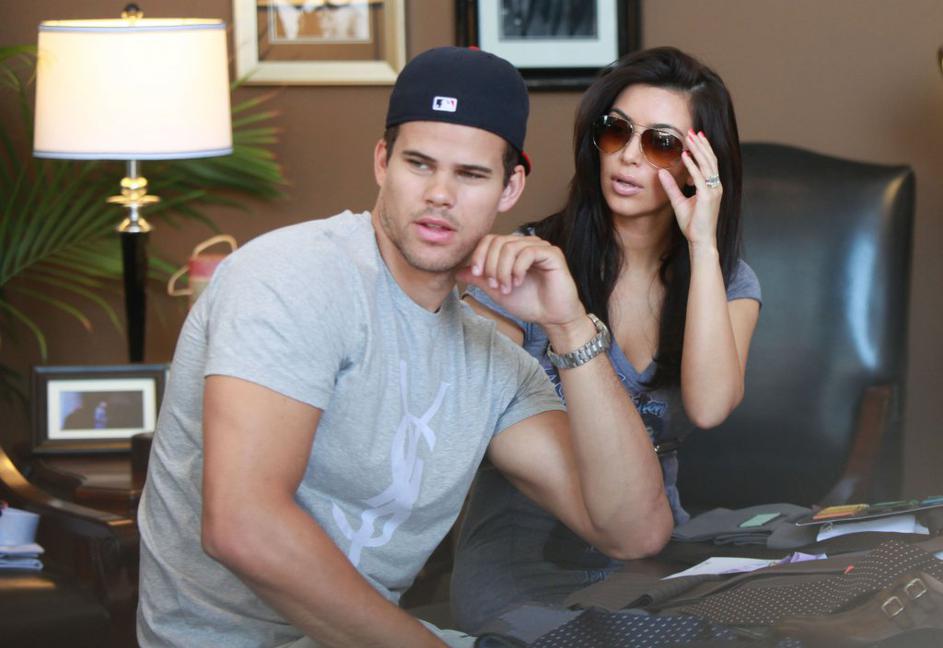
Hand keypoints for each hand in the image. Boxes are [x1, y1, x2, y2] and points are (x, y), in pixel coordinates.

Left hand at [457, 234, 584, 329]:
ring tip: (507, 287)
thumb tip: (459, 271)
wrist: (552, 317)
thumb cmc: (529, 303)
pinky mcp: (552, 253)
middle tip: (495, 285)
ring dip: (503, 270)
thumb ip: (480, 279)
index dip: (479, 255)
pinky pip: (528, 252)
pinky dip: (517, 269)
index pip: (489, 240)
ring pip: (510, 247)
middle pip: (497, 242)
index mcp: (513, 249)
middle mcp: (526, 244)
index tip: (478, 275)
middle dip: (491, 265)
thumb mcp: (497, 290)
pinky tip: (518, 282)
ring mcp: (540, 247)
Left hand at [658, 130, 721, 249]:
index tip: (694, 137)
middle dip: (701, 144)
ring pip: (707, 165)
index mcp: (712, 187)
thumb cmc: (693, 224)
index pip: (709, 163)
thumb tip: (662, 173)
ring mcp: (713, 191)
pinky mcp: (708, 197)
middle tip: (692, 131)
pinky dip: (692, 165)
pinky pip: (700, 177)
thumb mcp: (679, 202)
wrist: (701, 240)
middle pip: (710, 159)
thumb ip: (671, 187)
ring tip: (689, 138)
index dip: (703, 149)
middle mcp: (715, 186)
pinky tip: (685, 155)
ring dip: (697, 150)